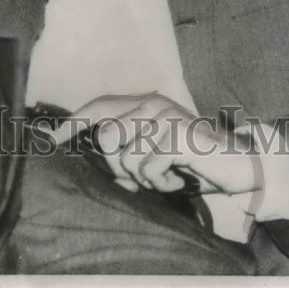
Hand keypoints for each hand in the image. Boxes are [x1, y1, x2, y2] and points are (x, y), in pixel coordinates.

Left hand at [44, 93, 261, 196]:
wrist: (238, 166)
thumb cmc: (193, 162)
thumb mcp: (156, 153)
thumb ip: (129, 151)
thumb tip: (98, 165)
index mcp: (144, 104)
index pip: (100, 107)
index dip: (73, 122)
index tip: (49, 139)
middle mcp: (152, 104)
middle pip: (106, 137)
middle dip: (119, 167)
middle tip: (145, 178)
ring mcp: (165, 117)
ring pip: (126, 157)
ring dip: (144, 178)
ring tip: (167, 176)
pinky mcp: (176, 136)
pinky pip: (148, 168)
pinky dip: (162, 182)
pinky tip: (179, 178)